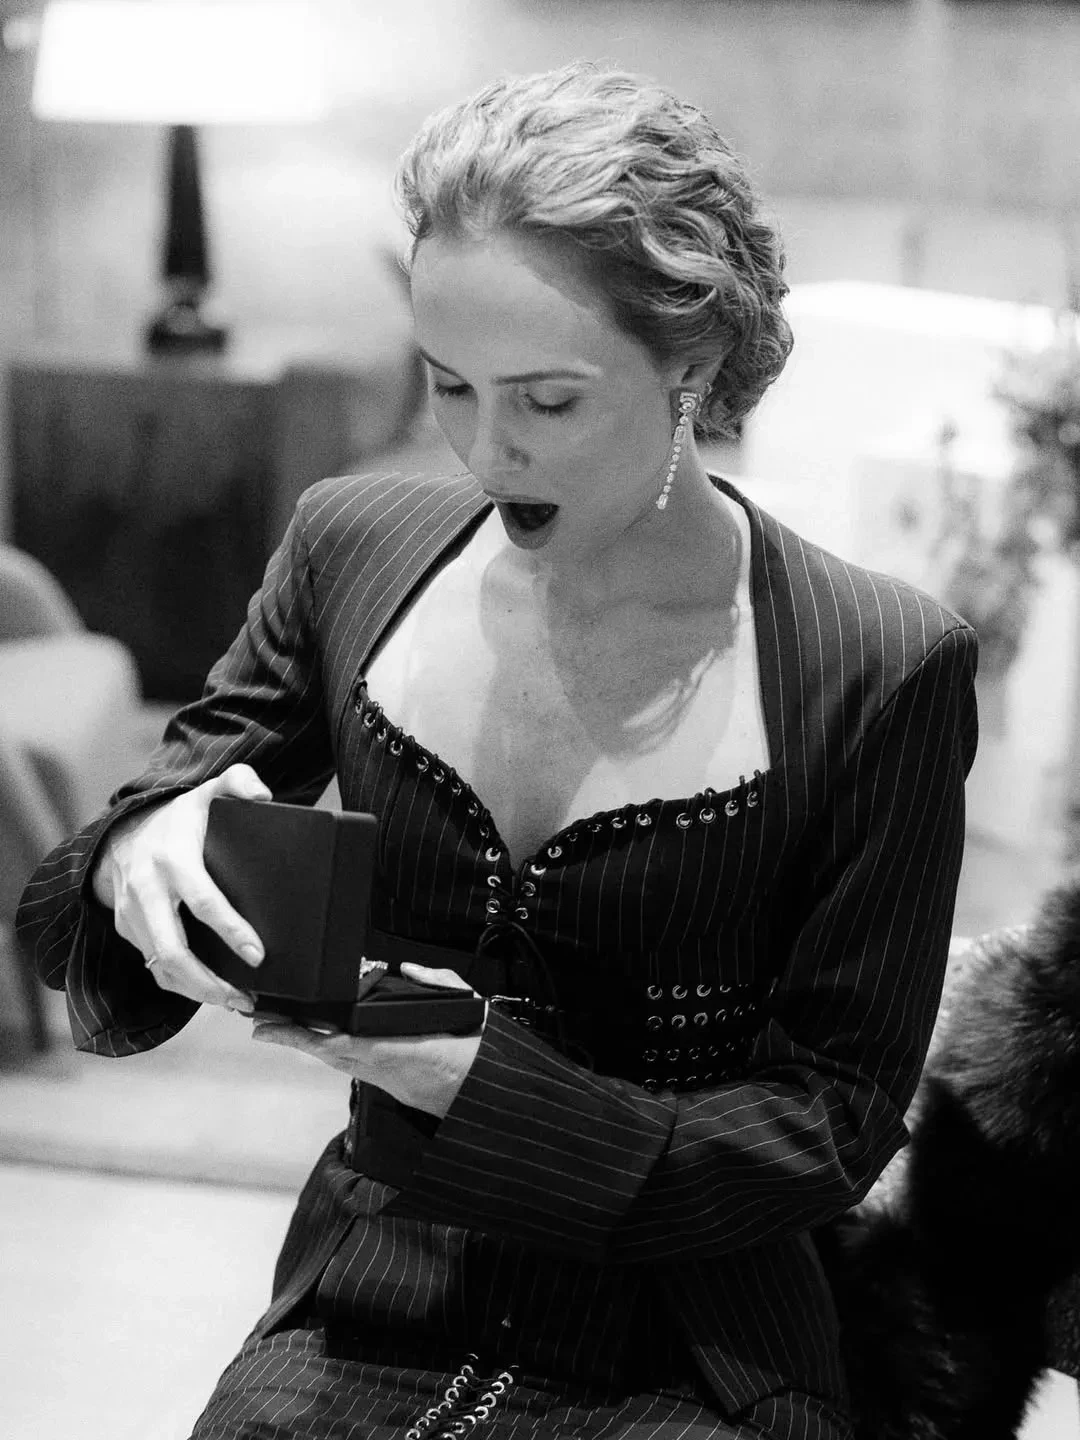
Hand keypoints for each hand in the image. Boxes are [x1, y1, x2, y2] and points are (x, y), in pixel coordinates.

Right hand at [91, 764, 272, 1013]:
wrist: (124, 830)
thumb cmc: (180, 816)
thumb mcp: (209, 790)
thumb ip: (240, 782)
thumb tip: (265, 795)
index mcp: (173, 859)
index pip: (203, 902)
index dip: (231, 930)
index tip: (258, 954)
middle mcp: (147, 889)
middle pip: (173, 949)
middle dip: (208, 981)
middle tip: (246, 998)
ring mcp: (132, 913)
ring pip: (160, 966)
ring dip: (197, 991)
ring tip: (236, 1003)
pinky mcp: (127, 929)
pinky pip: (152, 966)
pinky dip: (180, 985)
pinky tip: (210, 993)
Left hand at [251, 962, 486, 1118]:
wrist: (493, 1097)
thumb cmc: (482, 1056)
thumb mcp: (471, 1009)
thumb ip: (438, 985)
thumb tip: (408, 970)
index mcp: (404, 1052)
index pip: (342, 1044)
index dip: (303, 1037)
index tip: (271, 1028)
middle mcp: (390, 1072)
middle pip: (329, 1054)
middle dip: (293, 1037)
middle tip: (260, 1021)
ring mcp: (391, 1082)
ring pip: (338, 1062)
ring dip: (307, 1045)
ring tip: (278, 1028)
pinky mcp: (396, 1086)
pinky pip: (353, 1067)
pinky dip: (330, 1053)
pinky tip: (318, 1042)